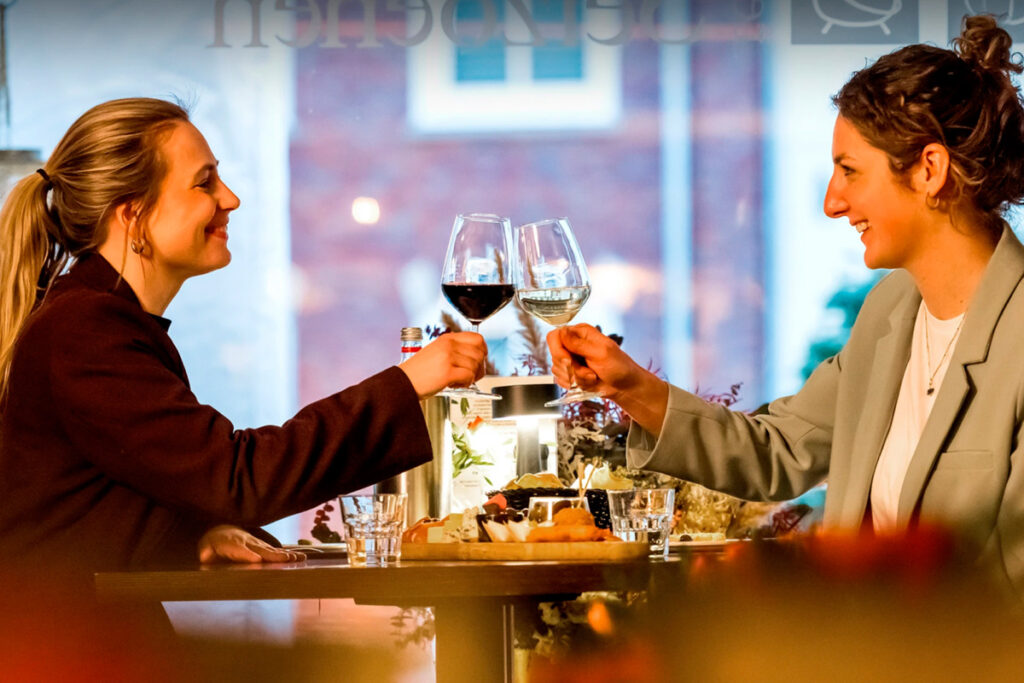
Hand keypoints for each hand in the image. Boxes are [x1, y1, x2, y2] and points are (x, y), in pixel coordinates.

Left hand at [198, 525, 304, 563]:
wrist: (221, 530)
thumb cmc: (212, 543)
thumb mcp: (205, 547)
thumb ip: (205, 552)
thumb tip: (204, 555)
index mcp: (231, 544)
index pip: (240, 550)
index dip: (248, 555)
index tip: (257, 560)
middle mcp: (247, 542)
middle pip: (261, 549)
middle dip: (273, 555)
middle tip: (286, 559)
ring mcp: (256, 543)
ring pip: (271, 550)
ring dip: (284, 554)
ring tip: (297, 558)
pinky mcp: (262, 546)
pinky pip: (275, 550)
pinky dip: (287, 554)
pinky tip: (298, 557)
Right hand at [399, 332, 486, 397]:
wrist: (402, 382)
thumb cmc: (419, 372)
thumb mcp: (437, 352)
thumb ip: (455, 351)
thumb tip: (477, 358)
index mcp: (447, 339)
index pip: (477, 338)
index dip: (482, 351)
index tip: (478, 360)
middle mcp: (448, 345)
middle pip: (479, 353)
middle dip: (479, 367)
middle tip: (469, 375)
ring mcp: (447, 357)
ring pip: (475, 366)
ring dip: (471, 377)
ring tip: (458, 380)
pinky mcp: (447, 372)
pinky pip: (469, 376)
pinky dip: (466, 383)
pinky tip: (454, 384)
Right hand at [547, 324, 668, 434]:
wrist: (624, 386)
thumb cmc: (618, 367)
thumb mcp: (601, 352)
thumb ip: (579, 344)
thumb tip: (561, 332)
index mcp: (580, 333)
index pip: (555, 336)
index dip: (557, 350)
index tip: (568, 361)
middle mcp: (573, 344)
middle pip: (554, 355)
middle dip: (571, 368)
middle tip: (589, 372)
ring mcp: (571, 359)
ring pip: (557, 370)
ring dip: (575, 378)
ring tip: (592, 377)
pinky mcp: (570, 373)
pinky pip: (560, 380)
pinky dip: (573, 384)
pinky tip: (587, 382)